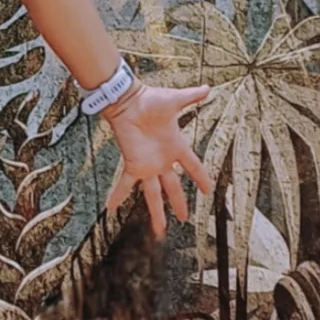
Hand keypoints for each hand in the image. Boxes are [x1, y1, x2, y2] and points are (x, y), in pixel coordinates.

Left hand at [99, 83, 213, 240]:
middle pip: (174, 188)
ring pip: (154, 194)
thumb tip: (209, 88)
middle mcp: (163, 160)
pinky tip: (111, 209)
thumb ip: (192, 97)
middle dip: (179, 204)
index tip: (208, 191)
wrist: (128, 101)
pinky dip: (118, 195)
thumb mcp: (176, 100)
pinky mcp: (133, 164)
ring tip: (159, 231)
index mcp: (176, 147)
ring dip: (156, 212)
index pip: (194, 167)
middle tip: (185, 219)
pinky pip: (125, 184)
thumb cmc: (151, 100)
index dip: (201, 178)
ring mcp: (148, 165)